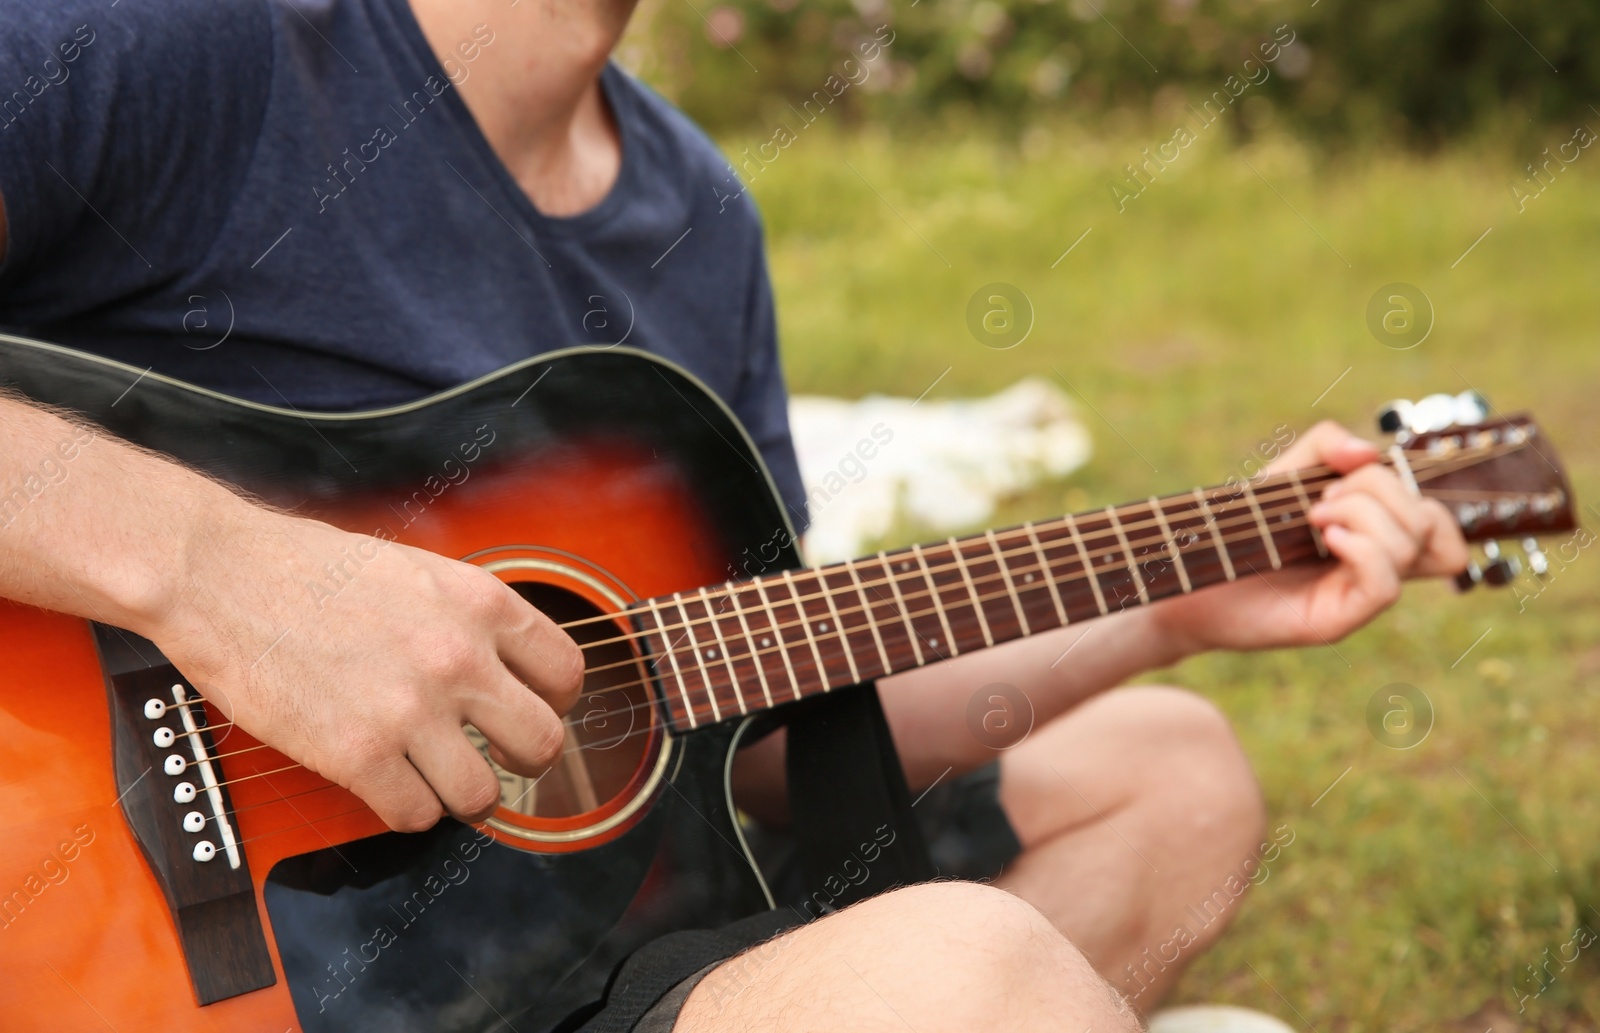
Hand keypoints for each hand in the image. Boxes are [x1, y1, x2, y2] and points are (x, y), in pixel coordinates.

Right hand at [151, 502, 584, 831]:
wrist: (221, 575)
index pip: (567, 672)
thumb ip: (469, 619)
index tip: (533, 712)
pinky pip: (416, 816)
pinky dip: (405, 811)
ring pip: (483, 795)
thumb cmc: (308, 568)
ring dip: (462, 796)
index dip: (556, 702)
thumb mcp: (418, 571)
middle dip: (524, 760)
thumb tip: (508, 669)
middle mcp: (459, 657)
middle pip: (542, 742)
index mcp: (481, 603)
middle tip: (494, 758)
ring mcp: (410, 709)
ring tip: (437, 780)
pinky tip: (387, 786)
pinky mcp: (357, 755)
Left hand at [1152, 421, 1468, 656]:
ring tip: (1314, 517)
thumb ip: (1325, 447)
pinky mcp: (1335, 620)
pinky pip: (1385, 585)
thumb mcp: (1282, 473)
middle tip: (1321, 498)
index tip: (1340, 479)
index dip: (1404, 485)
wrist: (1188, 576)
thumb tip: (1368, 452)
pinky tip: (1324, 538)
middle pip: (1432, 523)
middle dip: (1380, 491)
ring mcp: (1358, 596)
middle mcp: (1376, 568)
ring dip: (1365, 514)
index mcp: (1374, 536)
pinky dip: (1362, 549)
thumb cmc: (1237, 530)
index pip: (1436, 516)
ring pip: (1414, 548)